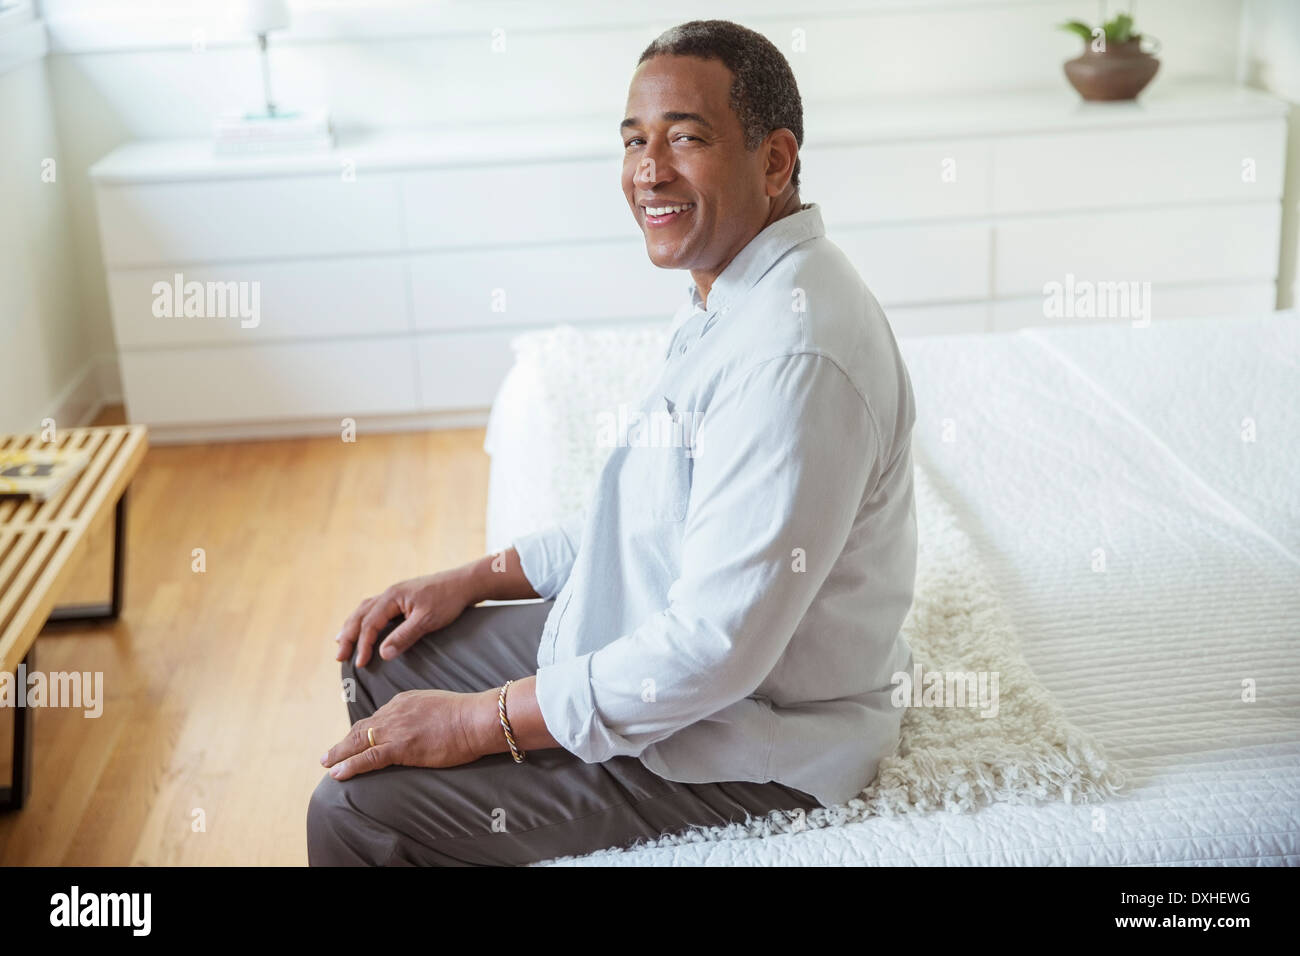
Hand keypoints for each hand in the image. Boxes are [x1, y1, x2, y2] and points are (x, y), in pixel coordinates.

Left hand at [320, 688, 492, 779]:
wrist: (475, 719)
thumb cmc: (466, 715)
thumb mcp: (439, 706)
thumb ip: (423, 714)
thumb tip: (423, 726)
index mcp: (404, 701)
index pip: (377, 717)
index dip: (364, 731)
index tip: (356, 740)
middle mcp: (394, 712)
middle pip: (362, 728)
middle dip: (344, 742)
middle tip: (330, 754)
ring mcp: (395, 729)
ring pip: (358, 742)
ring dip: (339, 754)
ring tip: (327, 763)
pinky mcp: (400, 747)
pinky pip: (367, 758)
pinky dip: (349, 765)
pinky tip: (337, 773)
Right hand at [335, 569, 475, 666]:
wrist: (464, 583)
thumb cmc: (448, 600)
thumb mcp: (427, 620)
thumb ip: (404, 636)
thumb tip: (382, 654)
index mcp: (392, 596)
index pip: (370, 624)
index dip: (362, 645)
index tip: (360, 664)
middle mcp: (389, 593)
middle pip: (360, 615)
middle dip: (348, 637)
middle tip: (339, 658)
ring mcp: (395, 595)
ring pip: (365, 610)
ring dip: (352, 626)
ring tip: (341, 642)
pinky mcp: (402, 598)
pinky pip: (375, 609)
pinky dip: (364, 619)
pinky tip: (364, 627)